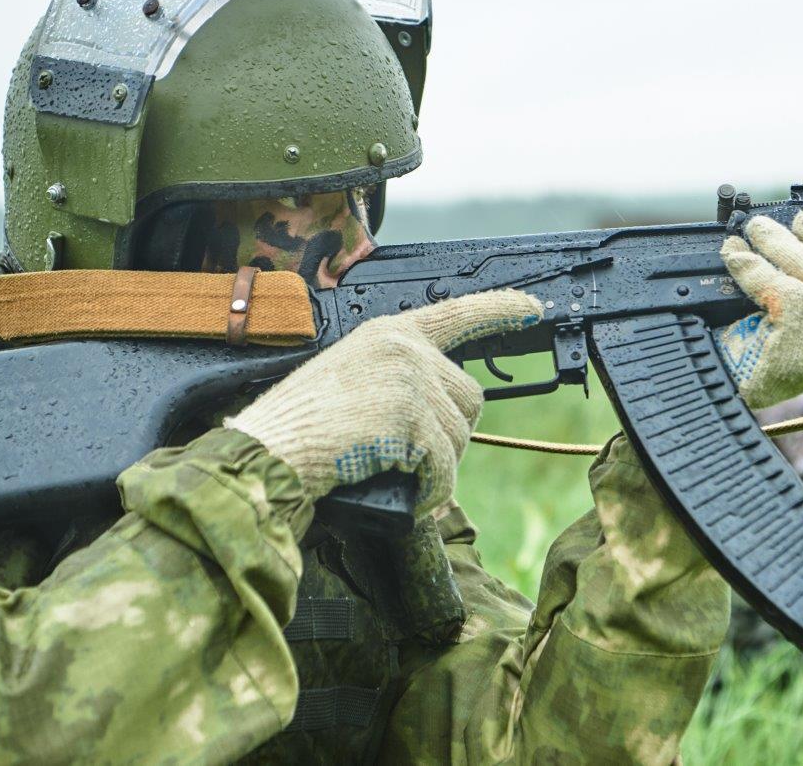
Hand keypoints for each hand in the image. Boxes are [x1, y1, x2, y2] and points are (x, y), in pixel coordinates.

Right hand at [225, 289, 541, 513]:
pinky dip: (429, 493)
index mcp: (388, 333)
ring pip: (461, 438)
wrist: (269, 452)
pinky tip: (405, 495)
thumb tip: (447, 417)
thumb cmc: (301, 428)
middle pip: (470, 398)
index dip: (500, 310)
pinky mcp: (410, 416)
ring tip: (389, 471)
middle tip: (405, 455)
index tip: (533, 307)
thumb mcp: (353, 383)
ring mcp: (409, 379)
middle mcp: (404, 347)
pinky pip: (444, 470)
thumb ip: (398, 382)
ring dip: (435, 468)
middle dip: (449, 436)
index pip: (457, 314)